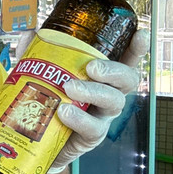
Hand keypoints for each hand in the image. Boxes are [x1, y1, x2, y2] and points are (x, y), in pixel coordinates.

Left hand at [47, 29, 148, 172]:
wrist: (39, 140)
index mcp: (101, 77)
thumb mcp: (42, 76)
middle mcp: (108, 94)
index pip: (126, 59)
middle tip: (92, 67)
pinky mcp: (92, 137)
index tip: (141, 34)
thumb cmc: (49, 101)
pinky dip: (79, 119)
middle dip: (113, 70)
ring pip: (113, 102)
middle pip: (127, 80)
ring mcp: (103, 116)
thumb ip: (37, 55)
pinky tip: (64, 112)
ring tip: (69, 88)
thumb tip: (30, 34)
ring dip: (93, 92)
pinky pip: (93, 128)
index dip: (137, 47)